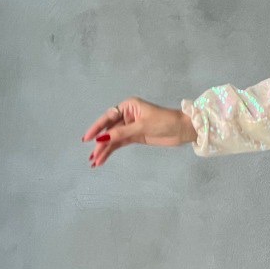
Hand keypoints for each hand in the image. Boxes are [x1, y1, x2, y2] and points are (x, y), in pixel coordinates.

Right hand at [81, 97, 196, 167]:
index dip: (96, 128)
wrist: (183, 130)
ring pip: (113, 138)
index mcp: (128, 106)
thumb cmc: (164, 121)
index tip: (86, 139)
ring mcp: (131, 126)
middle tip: (92, 156)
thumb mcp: (142, 127)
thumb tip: (101, 139)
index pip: (108, 117)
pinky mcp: (135, 136)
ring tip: (95, 162)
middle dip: (100, 143)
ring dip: (104, 149)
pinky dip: (111, 151)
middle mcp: (127, 115)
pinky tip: (103, 159)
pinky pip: (119, 143)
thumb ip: (121, 133)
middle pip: (109, 130)